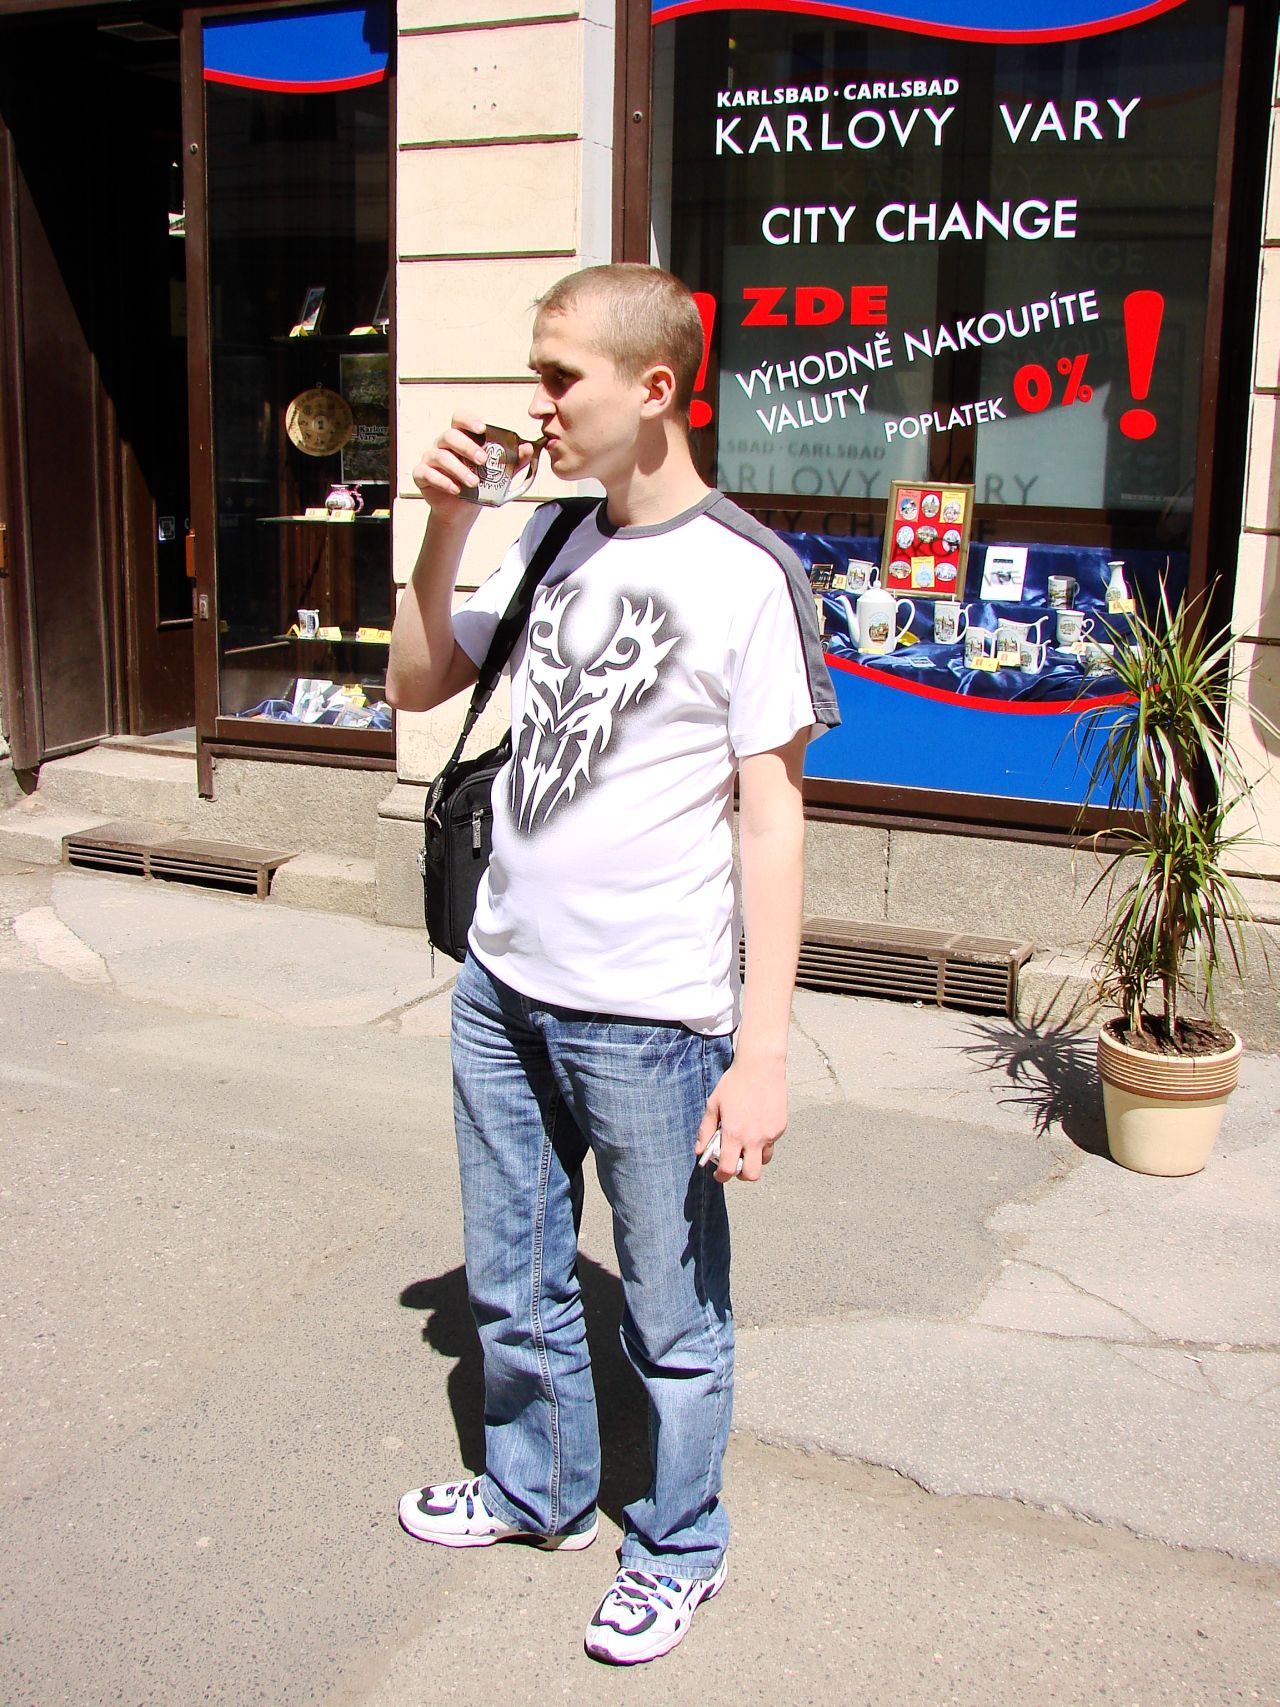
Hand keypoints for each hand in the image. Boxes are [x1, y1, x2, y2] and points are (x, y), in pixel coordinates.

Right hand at [411, 416, 536, 508]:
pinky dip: (442, 481)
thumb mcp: (498, 474)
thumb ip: (512, 461)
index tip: (482, 429)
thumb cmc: (477, 486)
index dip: (469, 420)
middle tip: (482, 460)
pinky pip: (426, 472)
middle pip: (450, 435)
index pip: (459, 418)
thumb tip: (527, 448)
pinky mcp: (421, 474)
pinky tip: (456, 490)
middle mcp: (443, 444)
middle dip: (467, 446)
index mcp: (461, 437)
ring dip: (459, 469)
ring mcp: (430, 458)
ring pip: (440, 456)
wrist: (461, 511)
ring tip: (474, 483)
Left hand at [694, 1052, 785, 1183]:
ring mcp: (770, 1134)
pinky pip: (771, 1143)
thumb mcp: (713, 1105)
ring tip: (746, 1143)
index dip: (721, 1177)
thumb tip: (700, 1150)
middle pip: (751, 1175)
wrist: (761, 1067)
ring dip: (754, 1158)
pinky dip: (763, 1141)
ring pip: (764, 1160)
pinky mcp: (780, 1127)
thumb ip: (706, 1130)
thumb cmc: (735, 1083)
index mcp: (734, 1134)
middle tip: (735, 1165)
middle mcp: (754, 1138)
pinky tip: (756, 1124)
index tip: (719, 1175)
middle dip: (741, 1175)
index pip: (729, 1169)